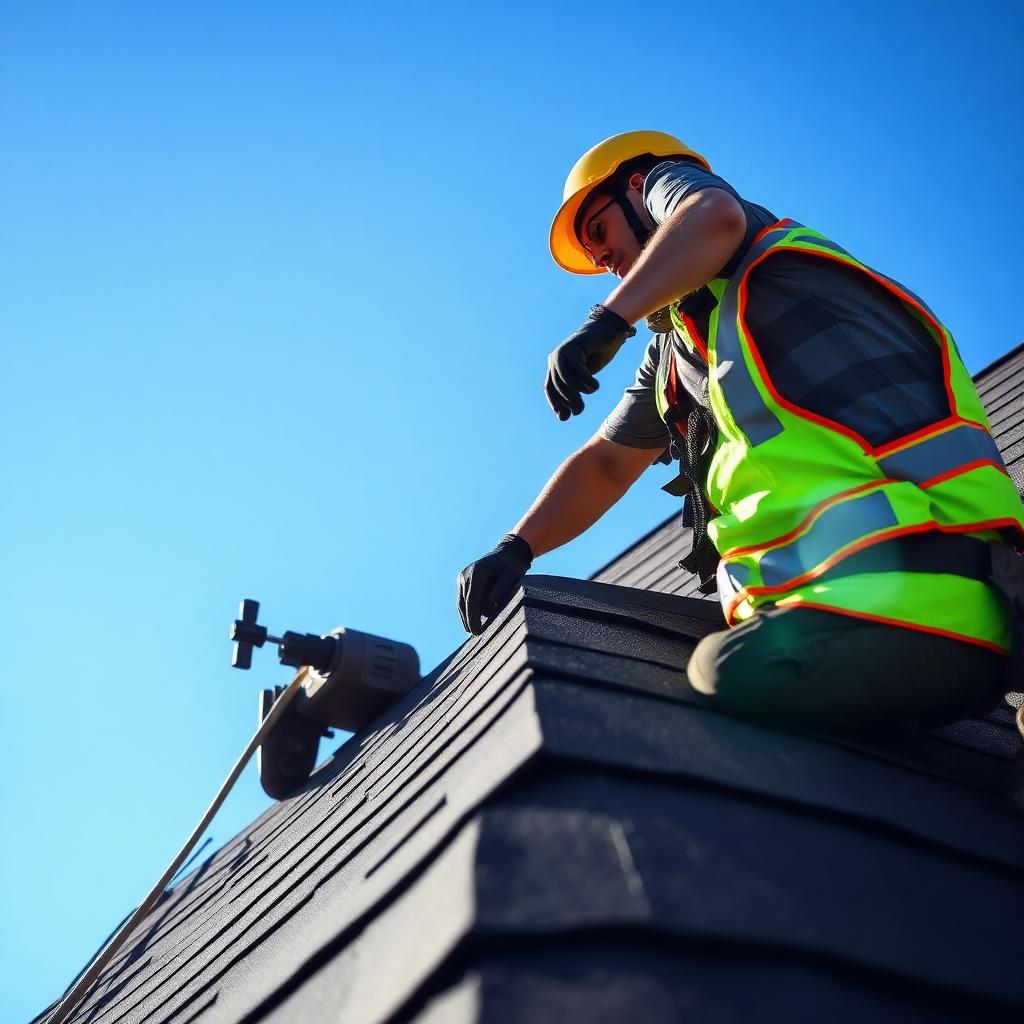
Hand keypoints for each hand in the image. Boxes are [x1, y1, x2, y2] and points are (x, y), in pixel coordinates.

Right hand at [457, 534, 533, 634]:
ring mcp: (462, 579)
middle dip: (470, 620)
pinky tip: (473, 623)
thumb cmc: (513, 564)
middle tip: (477, 635)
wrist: (507, 553)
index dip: (473, 617)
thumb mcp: (514, 573)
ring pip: (462, 604)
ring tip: (477, 630)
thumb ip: (503, 587)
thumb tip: (491, 603)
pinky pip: (463, 602)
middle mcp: (465, 575)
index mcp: (477, 572)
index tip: (476, 631)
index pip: (472, 599)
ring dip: (468, 616)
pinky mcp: (462, 583)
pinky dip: (467, 612)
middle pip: (464, 603)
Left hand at [544, 304, 635, 420]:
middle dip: (568, 400)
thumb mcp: (584, 378)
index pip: (550, 388)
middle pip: (557, 385)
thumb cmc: (597, 354)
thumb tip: (563, 418)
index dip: (555, 403)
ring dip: (577, 391)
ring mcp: (563, 352)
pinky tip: (594, 386)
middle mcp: (555, 358)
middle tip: (580, 410)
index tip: (565, 416)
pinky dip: (586, 380)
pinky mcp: (574, 347)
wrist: (608, 331)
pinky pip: (577, 368)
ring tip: (590, 394)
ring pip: (565, 378)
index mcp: (555, 366)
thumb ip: (574, 393)